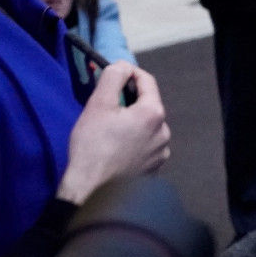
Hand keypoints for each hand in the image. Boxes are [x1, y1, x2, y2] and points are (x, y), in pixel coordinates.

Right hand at [58, 62, 170, 202]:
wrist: (91, 191)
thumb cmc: (93, 147)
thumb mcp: (98, 104)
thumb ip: (113, 77)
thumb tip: (123, 65)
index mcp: (154, 114)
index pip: (147, 81)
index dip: (129, 73)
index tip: (114, 73)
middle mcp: (164, 133)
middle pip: (147, 105)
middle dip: (128, 101)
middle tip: (105, 106)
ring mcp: (160, 153)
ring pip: (146, 126)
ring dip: (131, 122)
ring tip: (109, 131)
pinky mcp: (154, 169)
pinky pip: (145, 145)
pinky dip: (133, 141)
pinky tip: (116, 148)